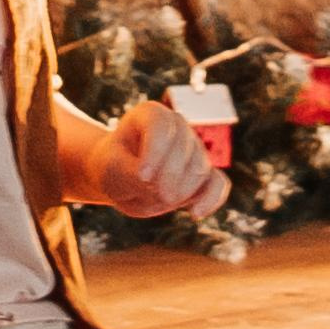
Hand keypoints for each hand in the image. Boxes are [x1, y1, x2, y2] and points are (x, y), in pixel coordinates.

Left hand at [91, 96, 226, 223]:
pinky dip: (211, 199)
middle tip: (150, 191)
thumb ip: (134, 176)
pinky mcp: (204, 174)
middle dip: (169, 176)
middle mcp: (177, 127)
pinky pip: (218, 184)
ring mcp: (194, 149)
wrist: (120, 176)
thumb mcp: (111, 169)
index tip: (143, 176)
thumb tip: (169, 195)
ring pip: (200, 169)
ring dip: (181, 191)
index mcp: (151, 114)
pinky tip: (195, 214)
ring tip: (158, 197)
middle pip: (185, 148)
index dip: (156, 151)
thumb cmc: (113, 167)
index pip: (163, 125)